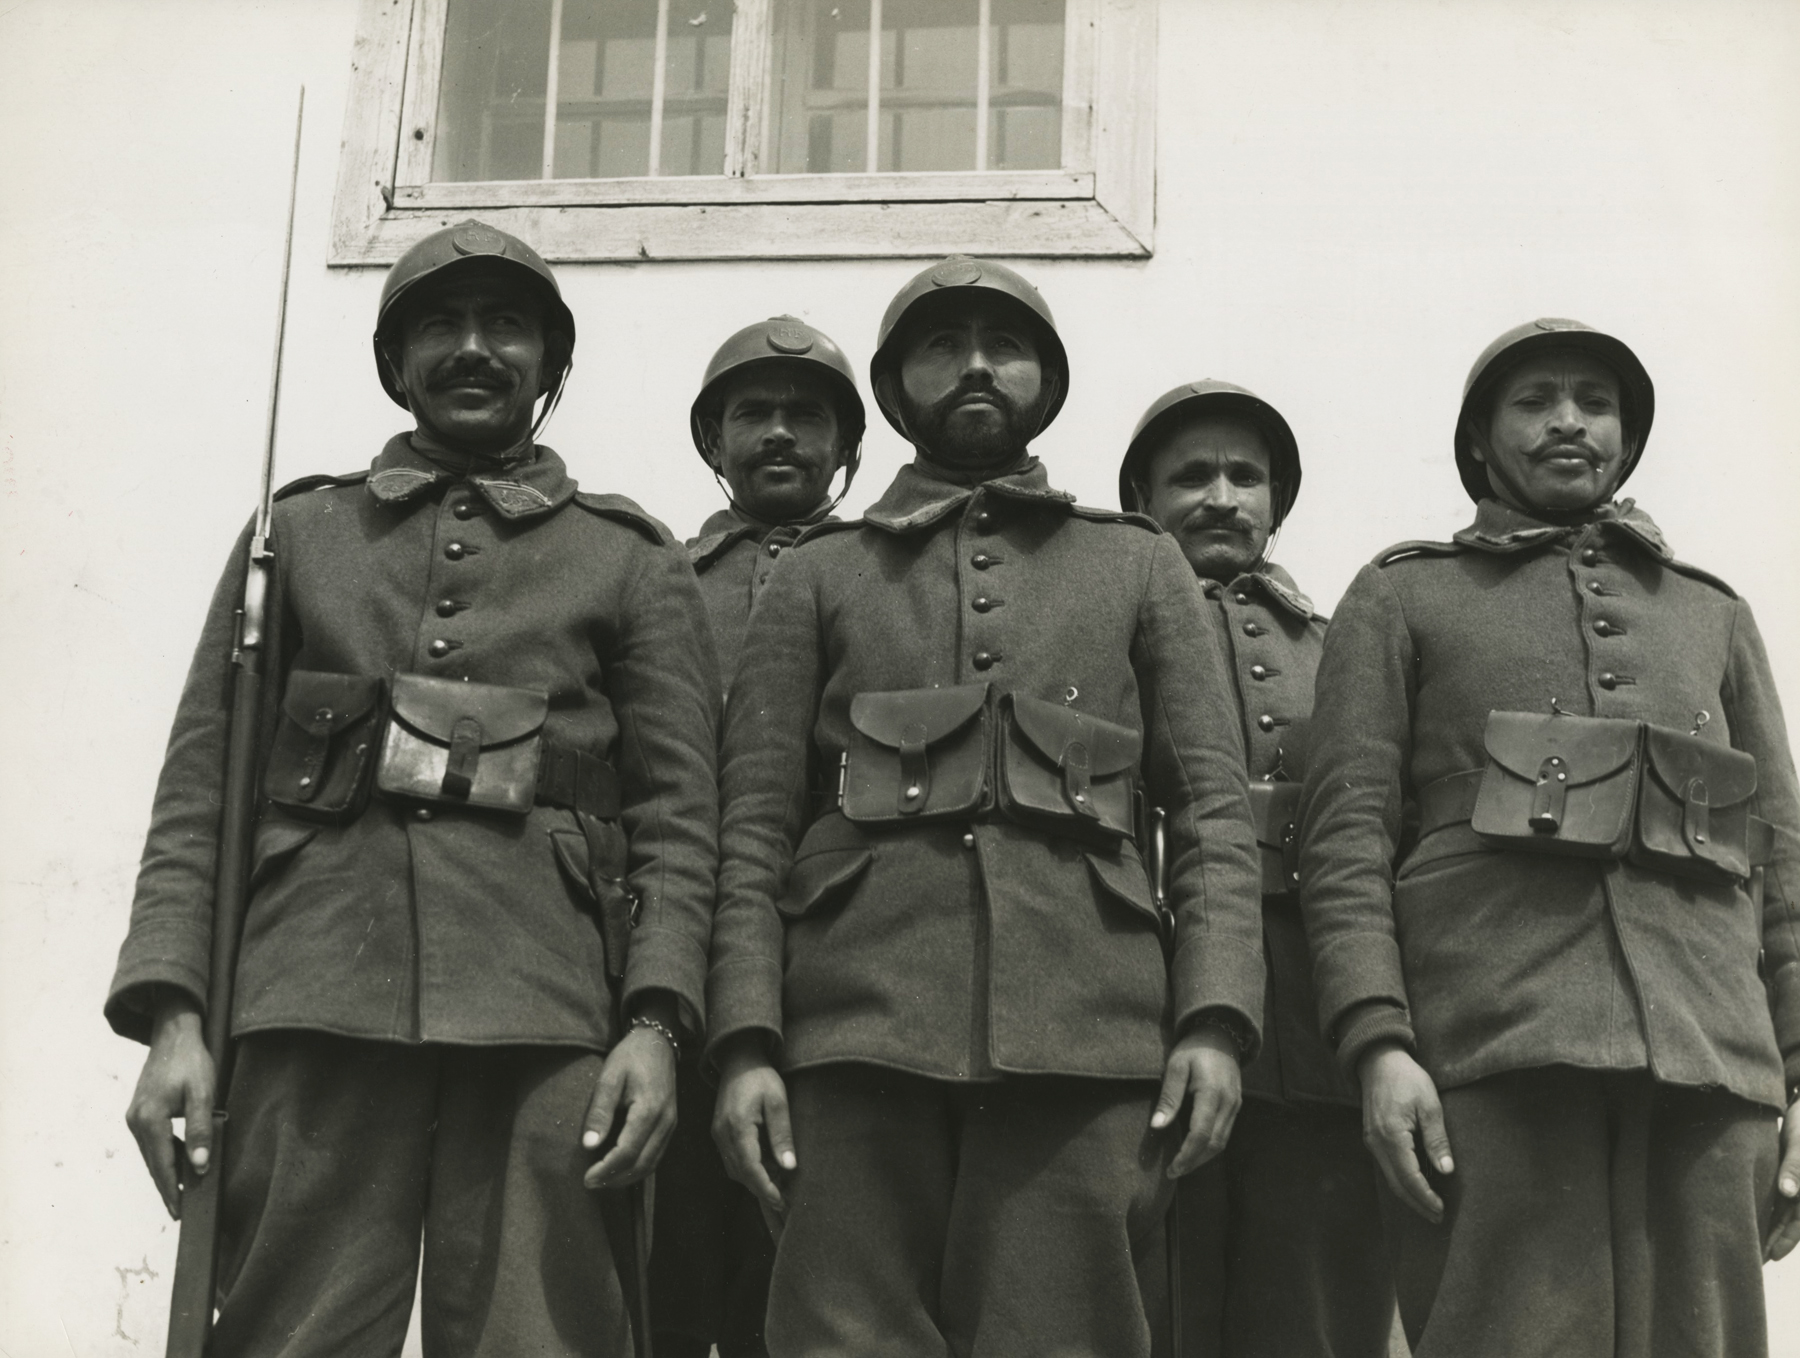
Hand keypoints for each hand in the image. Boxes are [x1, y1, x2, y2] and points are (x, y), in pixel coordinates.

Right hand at [124, 990, 214, 1219]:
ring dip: (166, 1170)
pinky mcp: (140, 1110)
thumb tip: (200, 1166)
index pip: (162, 1165)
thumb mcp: (202, 1093)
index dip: (172, 1190)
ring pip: (152, 1152)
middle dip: (167, 1186)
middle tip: (180, 1210)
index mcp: (149, 1120)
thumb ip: (200, 1129)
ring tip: (183, 1190)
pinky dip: (165, 1152)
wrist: (174, 1033)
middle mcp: (136, 1121)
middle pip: (153, 1163)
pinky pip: (152, 1140)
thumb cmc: (191, 1061)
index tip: (179, 1211)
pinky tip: (180, 1158)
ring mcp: (135, 1116)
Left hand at [581, 1000, 678, 1189]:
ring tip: (603, 1179)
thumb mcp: (609, 1077)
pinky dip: (638, 1167)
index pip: (627, 1152)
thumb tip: (589, 1145)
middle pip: (642, 1164)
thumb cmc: (630, 1057)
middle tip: (590, 1183)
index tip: (586, 1178)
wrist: (658, 1041)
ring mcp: (671, 1124)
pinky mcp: (670, 1124)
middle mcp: (665, 1122)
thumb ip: (600, 1111)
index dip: (606, 1170)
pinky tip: (620, 1167)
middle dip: (615, 1179)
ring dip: (627, 1177)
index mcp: (649, 1110)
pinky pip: (656, 1155)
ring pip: (652, 1164)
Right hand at [711, 1033, 795, 1212]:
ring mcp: (718, 1134)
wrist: (739, 1060)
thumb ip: (782, 1134)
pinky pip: (731, 1159)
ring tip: (777, 1186)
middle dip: (760, 1189)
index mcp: (738, 1127)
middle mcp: (723, 1135)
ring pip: (734, 1169)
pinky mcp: (719, 1132)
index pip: (750, 1168)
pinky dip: (747, 1169)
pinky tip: (764, 1168)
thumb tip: (789, 1166)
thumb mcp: (778, 1102)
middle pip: (740, 1173)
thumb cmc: (761, 1078)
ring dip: (753, 1180)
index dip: (765, 1187)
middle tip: (782, 1200)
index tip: (780, 1200)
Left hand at [1151, 1021, 1242, 1176]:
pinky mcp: (1236, 1105)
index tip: (1171, 1169)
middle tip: (1174, 1172)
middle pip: (1214, 1144)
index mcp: (1212, 1094)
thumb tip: (1157, 1126)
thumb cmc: (1193, 1049)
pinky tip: (1196, 1149)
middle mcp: (1229, 1104)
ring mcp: (1235, 1105)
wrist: (1220, 1034)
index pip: (1201, 1134)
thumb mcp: (1176, 1067)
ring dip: (1203, 1157)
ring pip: (1222, 1141)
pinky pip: (1225, 1132)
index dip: (1186, 1155)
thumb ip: (1168, 1097)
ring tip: (1183, 1165)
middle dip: (1194, 1162)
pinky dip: (1211, 1145)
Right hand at [1359, 1041, 1452, 1223]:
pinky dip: (1401, 1180)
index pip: (1409, 1177)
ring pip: (1389, 1177)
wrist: (1378, 1060)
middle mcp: (1376, 1142)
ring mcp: (1371, 1140)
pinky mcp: (1371, 1137)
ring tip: (1429, 1206)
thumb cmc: (1407, 1079)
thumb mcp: (1430, 1105)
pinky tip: (1415, 1185)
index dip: (1425, 1196)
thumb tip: (1447, 1171)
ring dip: (1409, 1195)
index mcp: (1391, 1135)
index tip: (1442, 1209)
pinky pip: (1386, 1166)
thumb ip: (1437, 1139)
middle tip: (1437, 1217)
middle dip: (1417, 1203)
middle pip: (1396, 1184)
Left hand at [1765, 1097, 1799, 1260]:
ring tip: (1750, 1244)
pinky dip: (1768, 1211)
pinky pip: (1778, 1199)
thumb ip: (1796, 1169)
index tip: (1768, 1258)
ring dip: (1769, 1229)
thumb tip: (1788, 1193)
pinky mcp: (1787, 1174)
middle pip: (1789, 1224)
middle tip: (1753, 1260)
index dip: (1783, 1243)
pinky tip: (1752, 1217)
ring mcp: (1796, 1185)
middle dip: (1773, 1242)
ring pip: (1783, 1214)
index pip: (1797, 1226)